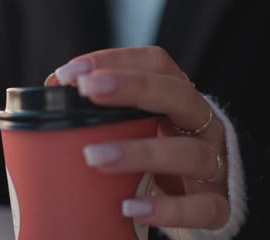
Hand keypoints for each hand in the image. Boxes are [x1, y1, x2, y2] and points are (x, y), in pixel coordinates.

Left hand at [45, 46, 228, 228]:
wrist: (200, 197)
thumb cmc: (157, 155)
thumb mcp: (135, 127)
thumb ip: (102, 112)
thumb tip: (52, 92)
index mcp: (177, 100)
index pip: (156, 64)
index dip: (115, 60)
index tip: (71, 73)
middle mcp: (200, 124)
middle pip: (179, 94)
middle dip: (135, 87)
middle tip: (88, 91)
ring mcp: (213, 164)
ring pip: (190, 152)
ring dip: (141, 152)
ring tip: (95, 157)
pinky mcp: (216, 203)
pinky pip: (204, 207)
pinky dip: (170, 209)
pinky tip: (132, 208)